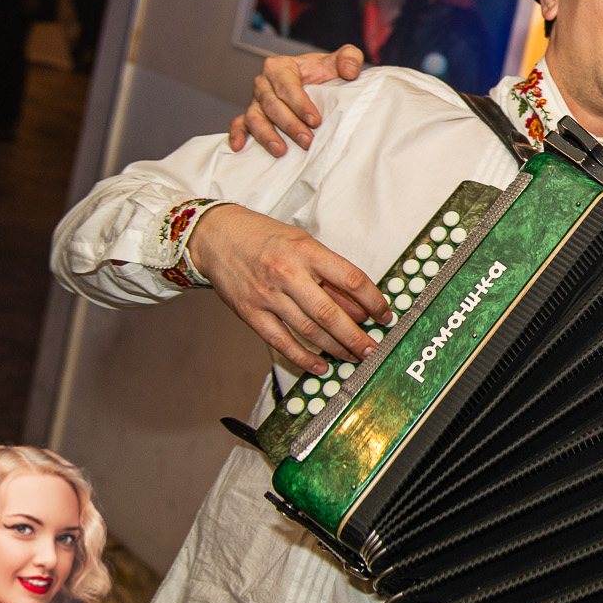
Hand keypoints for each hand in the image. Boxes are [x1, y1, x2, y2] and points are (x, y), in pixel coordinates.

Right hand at [187, 204, 391, 371]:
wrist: (216, 236)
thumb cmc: (265, 238)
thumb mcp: (303, 243)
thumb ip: (329, 273)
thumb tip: (358, 307)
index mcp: (306, 251)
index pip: (351, 279)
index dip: (373, 300)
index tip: (385, 314)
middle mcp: (287, 274)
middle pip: (330, 312)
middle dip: (356, 336)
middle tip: (373, 349)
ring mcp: (267, 296)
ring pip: (309, 330)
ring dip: (335, 348)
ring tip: (354, 357)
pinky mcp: (250, 313)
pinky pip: (281, 342)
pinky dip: (302, 357)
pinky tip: (320, 365)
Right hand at [228, 45, 364, 155]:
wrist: (315, 84)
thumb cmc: (323, 73)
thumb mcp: (338, 61)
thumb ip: (349, 57)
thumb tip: (350, 71)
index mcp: (280, 67)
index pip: (287, 86)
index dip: (300, 104)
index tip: (315, 120)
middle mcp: (264, 83)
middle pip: (272, 105)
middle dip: (289, 125)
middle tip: (307, 141)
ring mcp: (255, 101)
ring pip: (255, 118)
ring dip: (266, 135)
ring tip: (281, 151)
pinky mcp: (250, 115)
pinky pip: (239, 124)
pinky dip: (237, 134)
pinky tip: (240, 147)